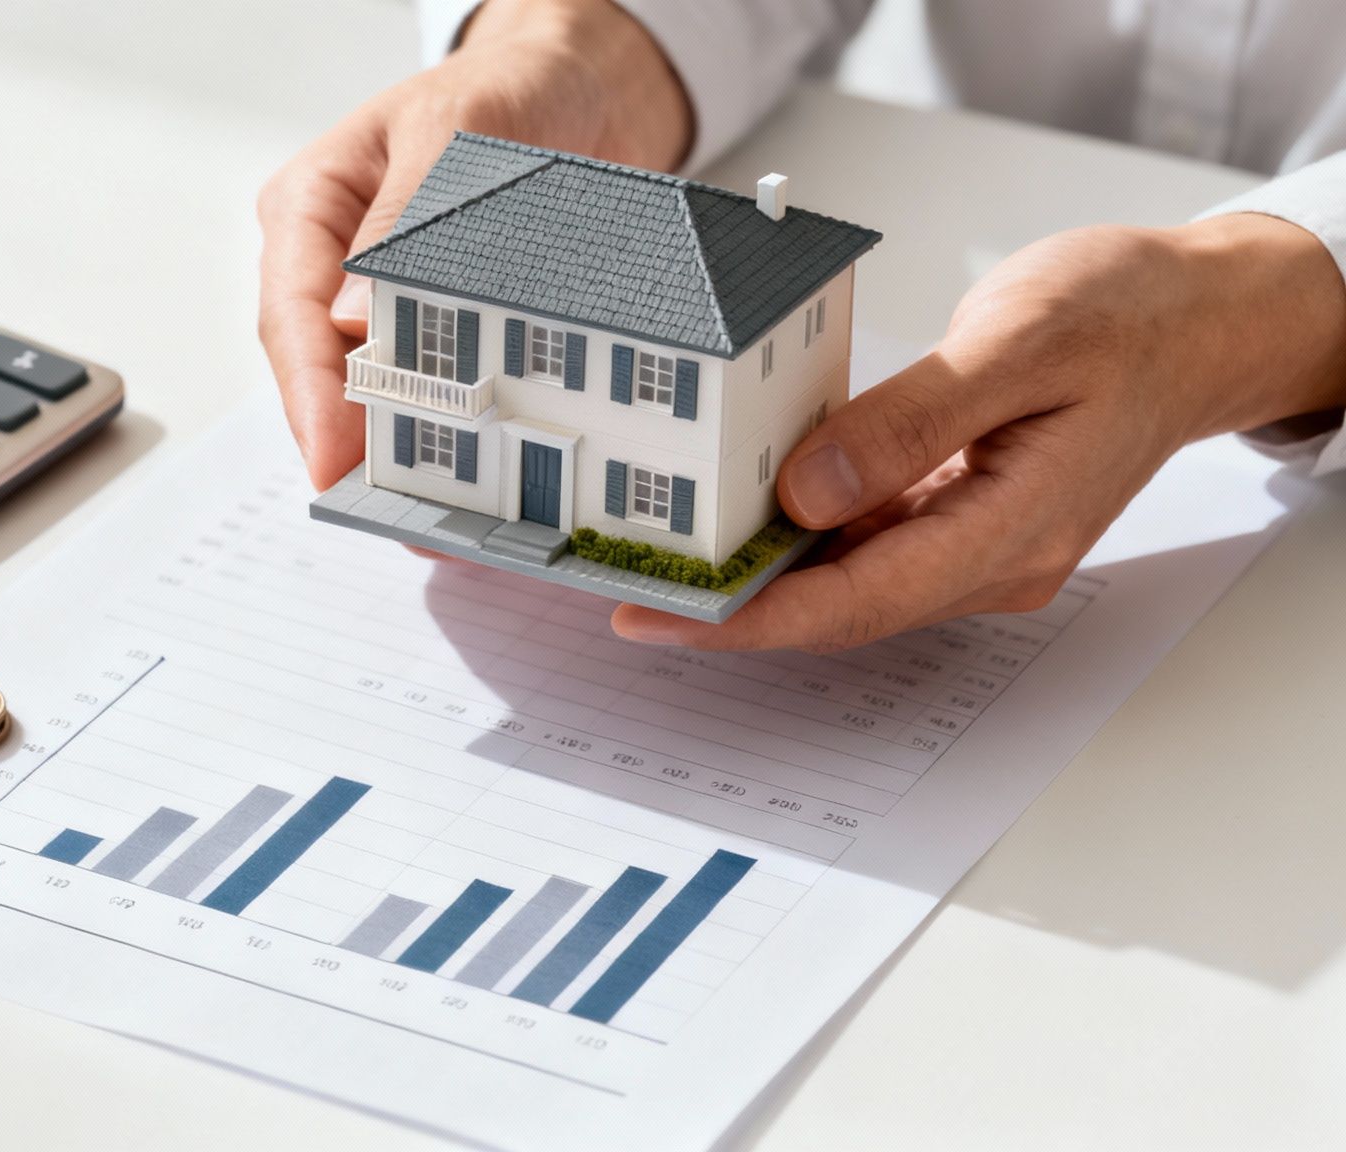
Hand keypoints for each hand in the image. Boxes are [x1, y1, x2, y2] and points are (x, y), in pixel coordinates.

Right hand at [257, 0, 690, 488]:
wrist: (576, 89)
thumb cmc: (506, 91)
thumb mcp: (456, 131)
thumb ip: (406, 215)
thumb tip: (355, 315)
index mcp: (311, 205)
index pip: (291, 312)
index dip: (310, 396)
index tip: (331, 459)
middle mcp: (331, 261)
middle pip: (320, 371)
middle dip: (351, 444)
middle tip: (387, 511)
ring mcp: (377, 301)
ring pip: (368, 395)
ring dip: (397, 456)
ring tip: (429, 519)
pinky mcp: (433, 328)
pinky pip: (426, 392)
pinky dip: (444, 438)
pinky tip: (467, 483)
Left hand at [613, 214, 1345, 651]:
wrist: (1199, 317)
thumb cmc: (1128, 316)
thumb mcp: (1018, 342)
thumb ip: (911, 422)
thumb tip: (806, 493)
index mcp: (1009, 531)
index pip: (850, 603)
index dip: (743, 619)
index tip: (657, 614)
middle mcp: (991, 559)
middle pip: (836, 605)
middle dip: (728, 605)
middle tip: (624, 583)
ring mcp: (978, 544)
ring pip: (846, 577)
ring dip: (757, 572)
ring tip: (659, 551)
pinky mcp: (962, 516)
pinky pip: (867, 541)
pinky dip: (800, 531)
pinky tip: (741, 508)